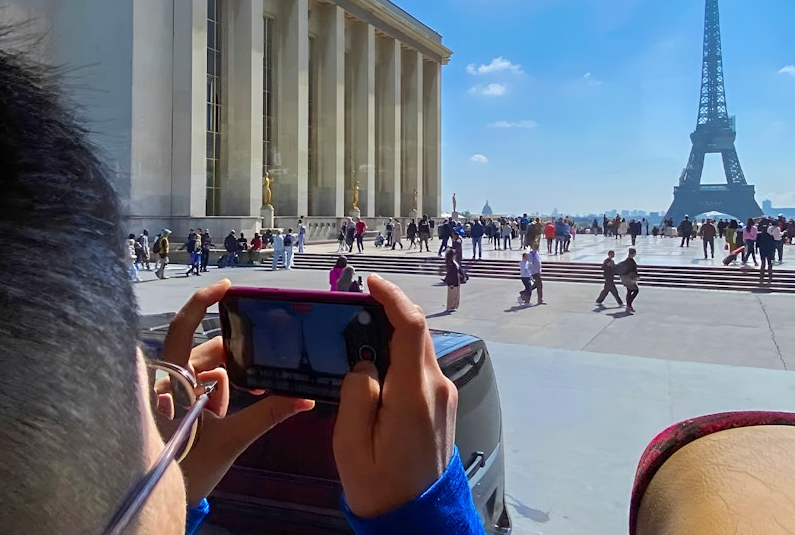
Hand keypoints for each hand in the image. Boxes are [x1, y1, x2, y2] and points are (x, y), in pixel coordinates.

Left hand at [160, 279, 314, 502]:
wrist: (160, 501)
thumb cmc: (186, 469)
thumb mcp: (231, 441)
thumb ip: (267, 415)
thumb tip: (305, 399)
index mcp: (170, 380)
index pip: (182, 328)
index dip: (203, 302)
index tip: (228, 287)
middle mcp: (163, 379)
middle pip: (203, 351)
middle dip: (232, 361)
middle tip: (258, 372)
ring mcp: (165, 392)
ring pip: (202, 370)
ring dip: (223, 384)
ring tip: (229, 412)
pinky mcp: (169, 404)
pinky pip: (196, 385)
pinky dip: (214, 393)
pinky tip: (222, 414)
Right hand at [333, 274, 457, 517]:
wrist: (415, 518)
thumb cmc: (379, 485)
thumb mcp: (349, 443)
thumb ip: (356, 394)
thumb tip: (364, 364)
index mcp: (414, 393)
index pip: (411, 327)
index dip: (392, 297)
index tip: (370, 283)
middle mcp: (437, 388)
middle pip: (416, 333)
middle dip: (387, 315)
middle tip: (353, 313)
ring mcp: (444, 396)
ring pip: (419, 351)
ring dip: (392, 340)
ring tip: (357, 345)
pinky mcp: (443, 404)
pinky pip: (421, 369)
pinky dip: (399, 360)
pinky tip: (376, 372)